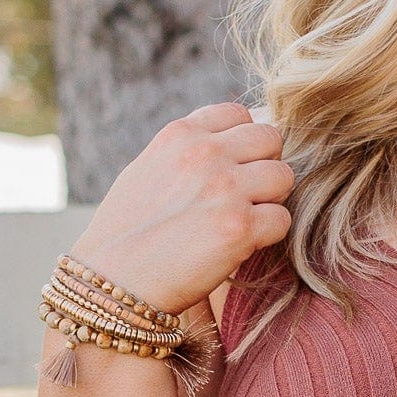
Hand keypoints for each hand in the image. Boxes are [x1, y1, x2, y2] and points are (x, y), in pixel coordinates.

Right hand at [67, 102, 295, 314]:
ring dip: (271, 199)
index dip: (244, 142)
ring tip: (244, 219)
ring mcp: (226, 189)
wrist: (112, 282)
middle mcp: (205, 154)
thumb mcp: (147, 169)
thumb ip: (188, 152)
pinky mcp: (240, 228)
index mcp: (180, 135)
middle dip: (265, 166)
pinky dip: (269, 235)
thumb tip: (227, 144)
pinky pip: (282, 220)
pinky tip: (243, 244)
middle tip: (247, 196)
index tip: (234, 167)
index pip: (239, 114)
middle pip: (271, 139)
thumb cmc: (126, 232)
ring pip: (284, 177)